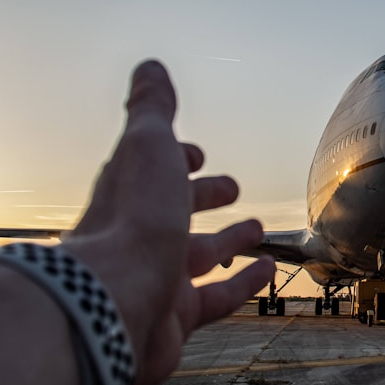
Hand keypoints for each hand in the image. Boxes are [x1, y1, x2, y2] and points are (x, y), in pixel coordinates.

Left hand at [62, 60, 273, 384]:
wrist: (116, 304)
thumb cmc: (132, 222)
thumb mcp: (147, 146)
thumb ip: (152, 109)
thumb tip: (149, 67)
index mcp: (129, 193)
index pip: (152, 169)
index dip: (175, 158)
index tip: (197, 153)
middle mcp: (138, 237)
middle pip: (172, 212)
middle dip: (201, 196)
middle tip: (231, 187)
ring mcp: (155, 278)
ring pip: (197, 255)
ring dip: (228, 240)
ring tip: (258, 228)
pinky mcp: (174, 318)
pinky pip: (215, 297)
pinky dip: (243, 283)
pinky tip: (267, 271)